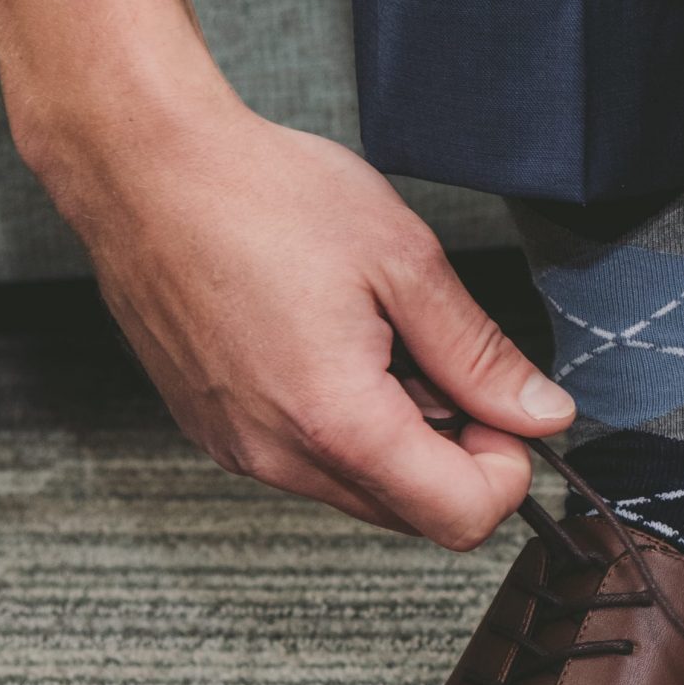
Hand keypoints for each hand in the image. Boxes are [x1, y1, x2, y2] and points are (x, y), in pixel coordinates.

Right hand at [46, 103, 572, 546]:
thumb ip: (480, 354)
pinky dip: (343, 425)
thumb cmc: (258, 195)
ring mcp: (238, 449)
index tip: (504, 408)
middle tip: (443, 363)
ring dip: (399, 437)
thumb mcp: (405, 262)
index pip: (461, 518)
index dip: (506, 469)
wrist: (141, 165)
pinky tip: (331, 347)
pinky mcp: (215, 431)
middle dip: (455, 454)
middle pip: (414, 515)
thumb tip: (542, 414)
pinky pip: (307, 462)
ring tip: (378, 343)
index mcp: (336, 421)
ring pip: (362, 491)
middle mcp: (278, 456)